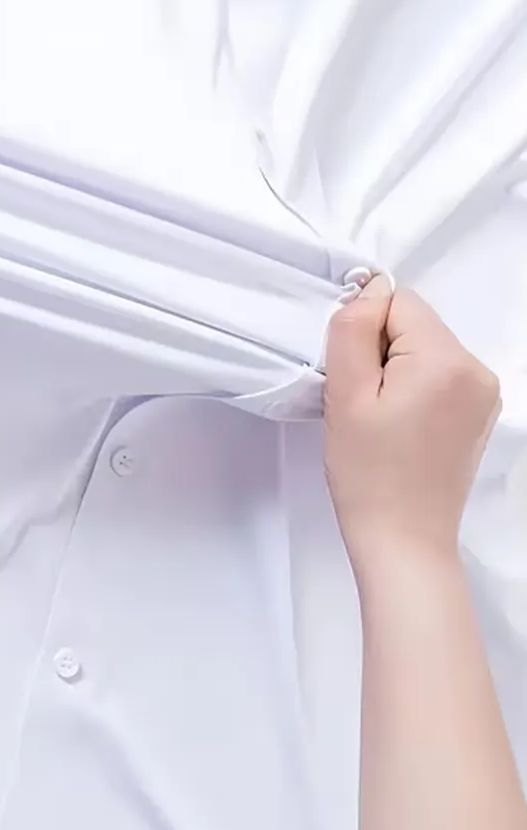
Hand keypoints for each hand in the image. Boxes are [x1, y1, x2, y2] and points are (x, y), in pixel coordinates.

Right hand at [324, 275, 500, 574]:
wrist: (403, 541)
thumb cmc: (369, 474)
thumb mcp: (345, 394)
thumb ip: (353, 328)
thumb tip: (369, 287)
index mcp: (447, 360)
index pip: (397, 302)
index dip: (363, 332)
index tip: (355, 379)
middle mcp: (477, 370)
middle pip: (414, 324)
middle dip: (381, 351)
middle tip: (364, 403)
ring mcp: (484, 394)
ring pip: (424, 348)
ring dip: (396, 370)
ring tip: (381, 418)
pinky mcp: (480, 413)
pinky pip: (439, 374)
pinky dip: (414, 388)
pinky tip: (400, 426)